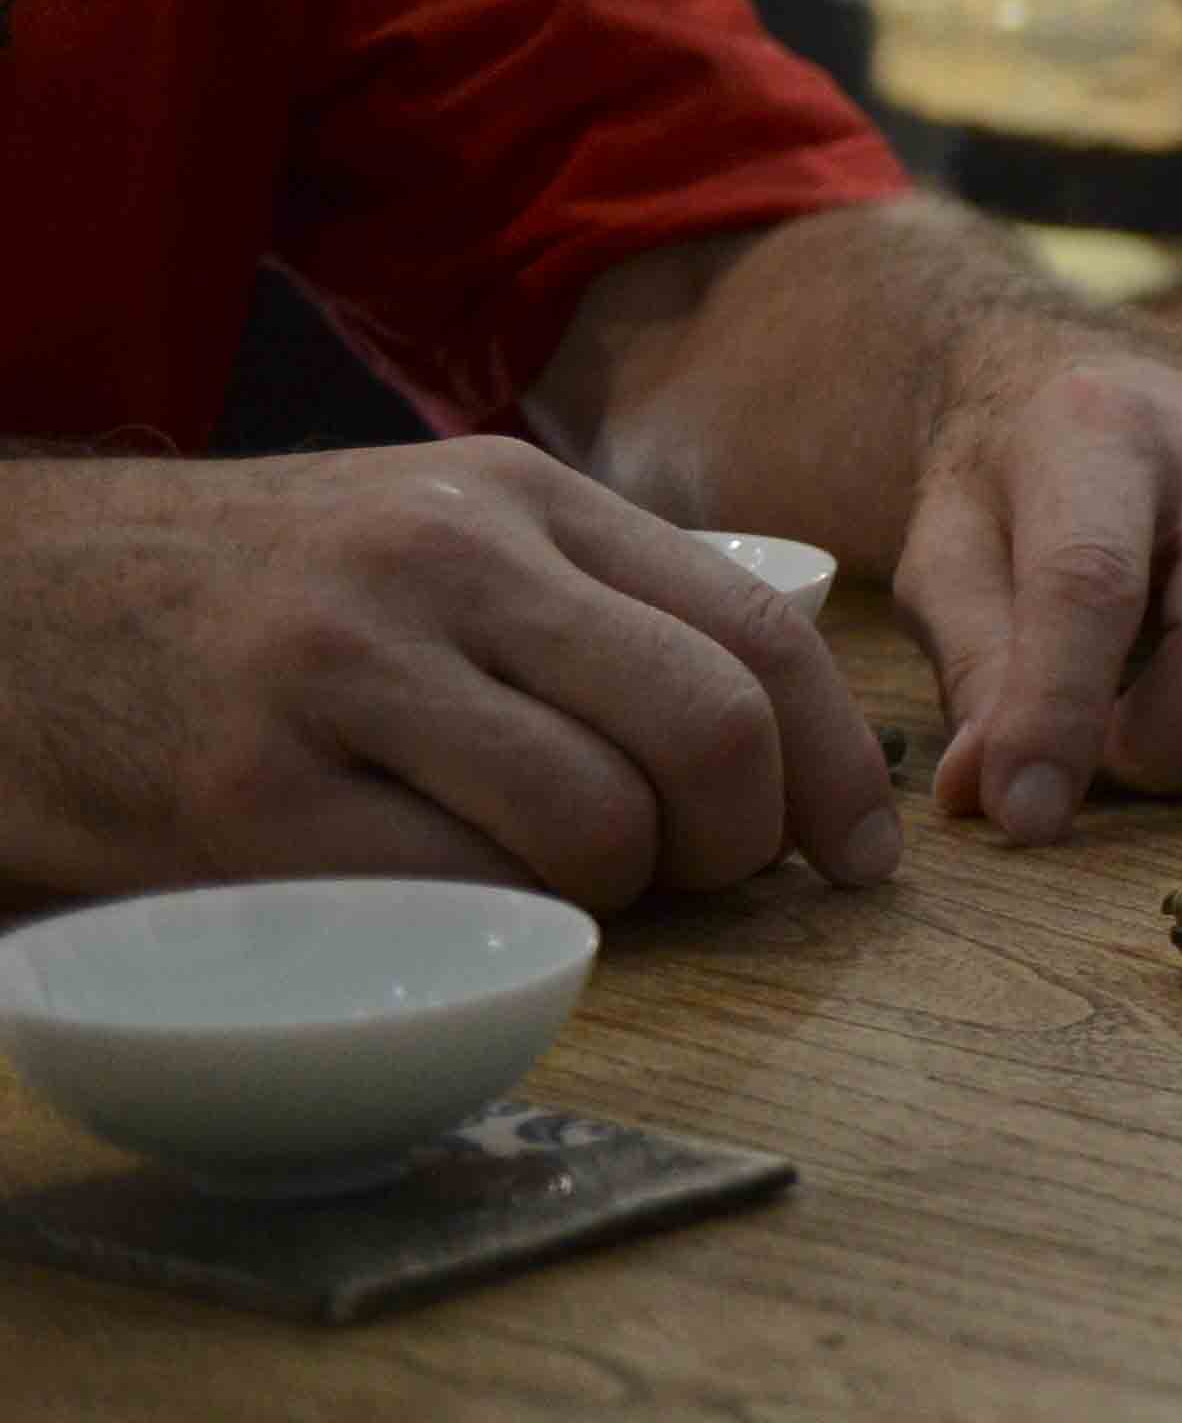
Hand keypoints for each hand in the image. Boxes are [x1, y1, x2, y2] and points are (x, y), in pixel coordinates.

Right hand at [0, 442, 892, 907]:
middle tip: (695, 880)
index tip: (854, 855)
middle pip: (707, 732)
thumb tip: (787, 748)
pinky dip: (492, 925)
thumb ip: (595, 609)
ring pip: (600, 826)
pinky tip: (448, 899)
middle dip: (739, 844)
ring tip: (551, 880)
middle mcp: (442, 563)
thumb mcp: (432, 542)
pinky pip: (460, 893)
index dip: (835, 770)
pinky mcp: (250, 797)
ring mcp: (341, 674)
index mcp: (514, 496)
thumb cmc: (255, 603)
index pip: (761, 632)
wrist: (8, 610)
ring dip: (616, 896)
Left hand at [893, 326, 1181, 844]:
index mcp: (1105, 425)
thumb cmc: (1025, 494)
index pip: (1093, 584)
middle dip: (1176, 745)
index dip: (1058, 715)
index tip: (1026, 816)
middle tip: (1115, 759)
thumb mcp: (950, 556)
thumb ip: (975, 668)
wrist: (1119, 403)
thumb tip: (996, 795)